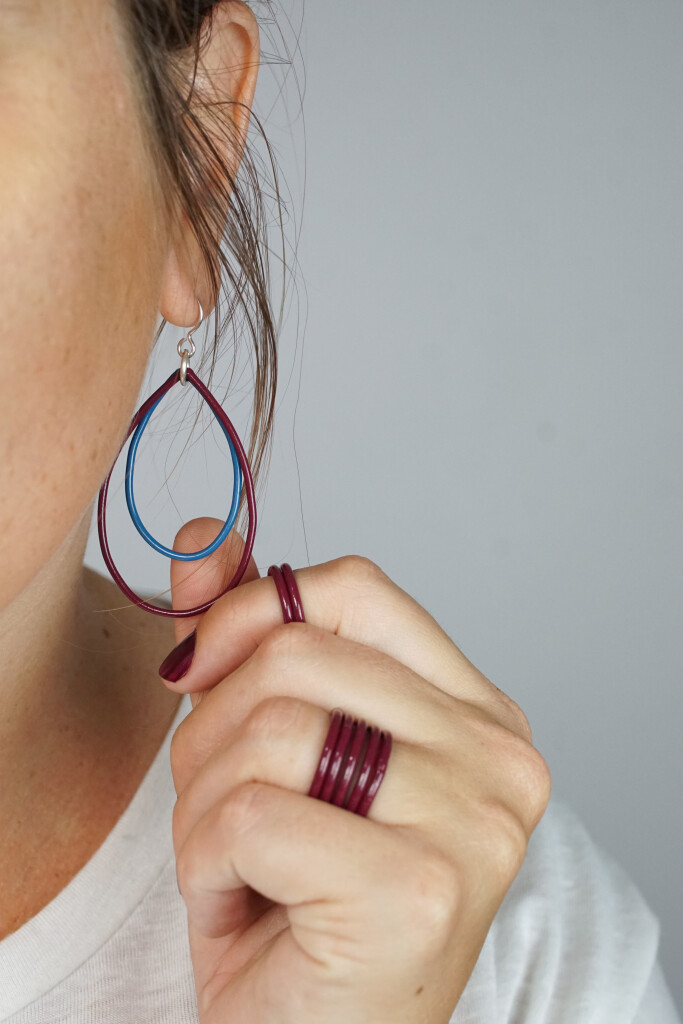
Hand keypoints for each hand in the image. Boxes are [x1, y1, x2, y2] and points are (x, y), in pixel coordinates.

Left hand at [161, 518, 551, 1023]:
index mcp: (477, 713)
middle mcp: (497, 758)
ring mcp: (471, 823)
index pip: (356, 589)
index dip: (253, 609)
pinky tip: (240, 902)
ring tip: (230, 856)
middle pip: (297, 654)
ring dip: (203, 800)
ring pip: (271, 728)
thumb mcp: (274, 751)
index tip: (200, 666)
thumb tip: (203, 537)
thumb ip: (248, 639)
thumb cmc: (302, 899)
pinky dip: (207, 859)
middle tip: (213, 796)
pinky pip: (254, 813)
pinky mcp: (417, 891)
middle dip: (210, 725)